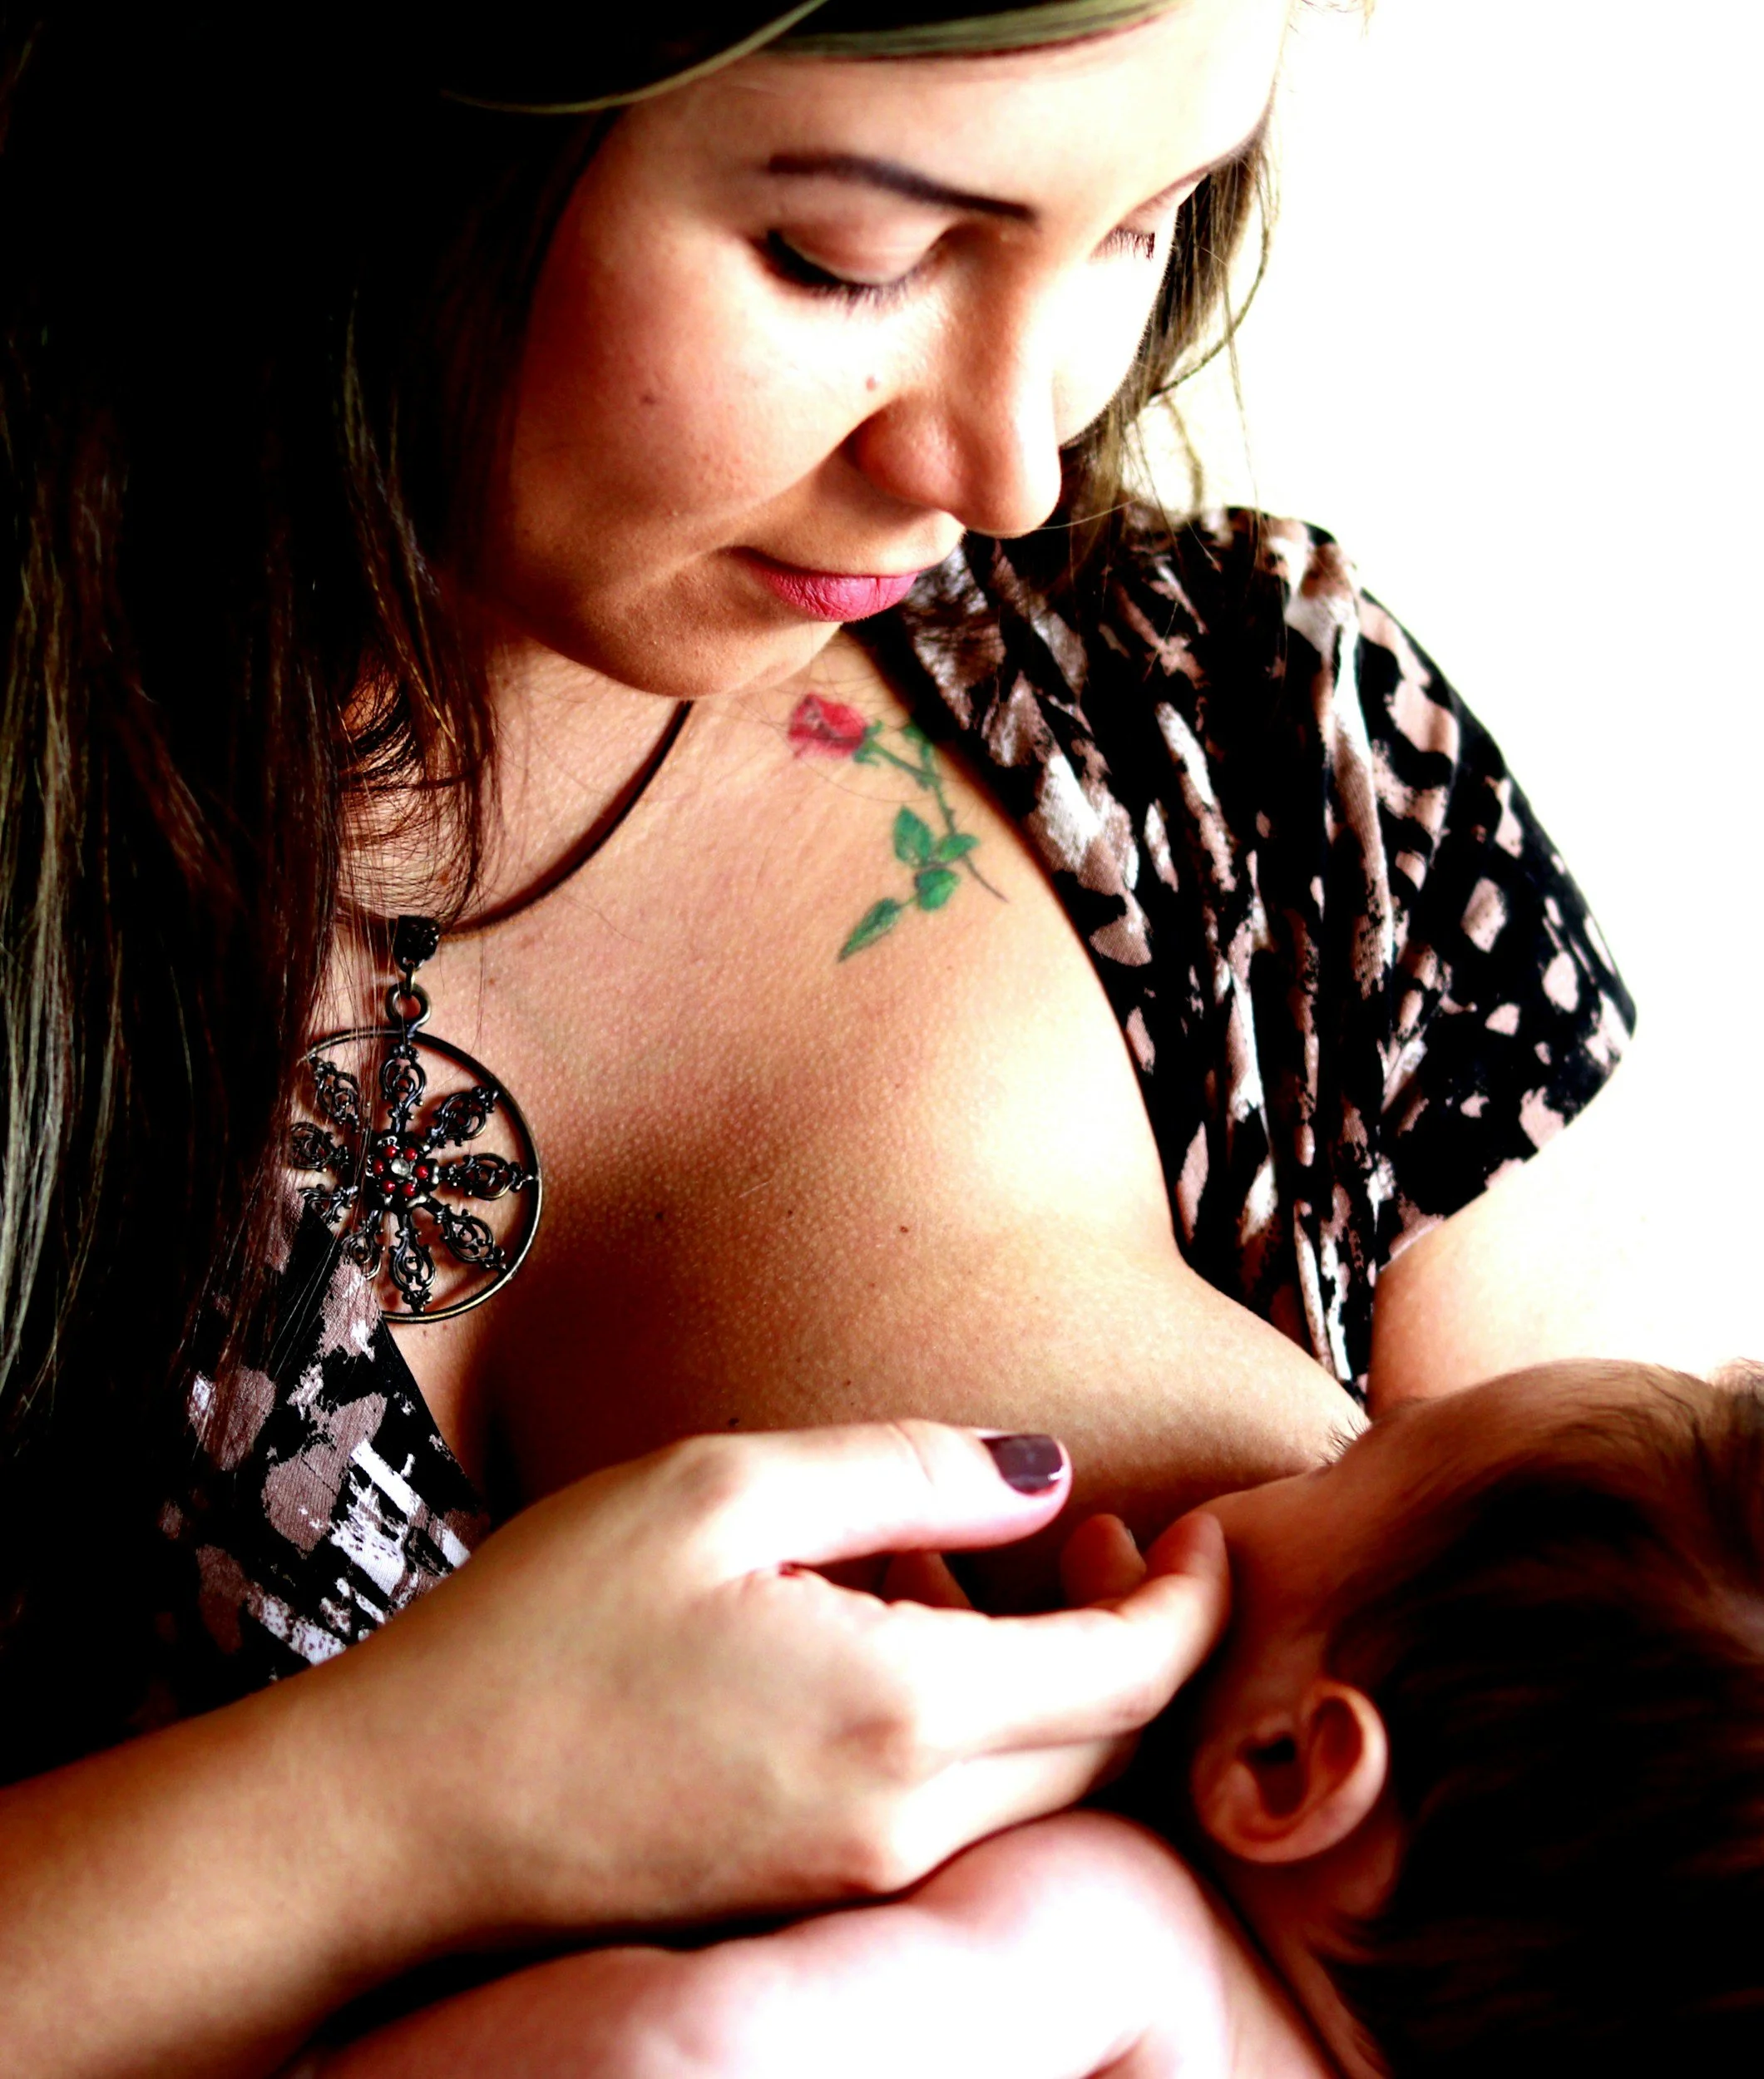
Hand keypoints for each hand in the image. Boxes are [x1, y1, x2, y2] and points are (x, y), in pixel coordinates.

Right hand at [325, 1421, 1228, 1950]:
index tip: (1207, 1528)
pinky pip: (945, 1812)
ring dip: (1045, 1678)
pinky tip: (882, 1636)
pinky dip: (967, 1726)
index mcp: (904, 1718)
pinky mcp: (805, 1897)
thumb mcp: (722, 1488)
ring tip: (966, 1565)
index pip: (1132, 1675)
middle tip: (1086, 1531)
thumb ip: (910, 1471)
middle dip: (1131, 1632)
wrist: (396, 1818)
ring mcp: (856, 1879)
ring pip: (1030, 1783)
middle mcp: (906, 1827)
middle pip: (1103, 1745)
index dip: (1192, 1598)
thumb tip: (1047, 1474)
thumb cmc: (544, 1629)